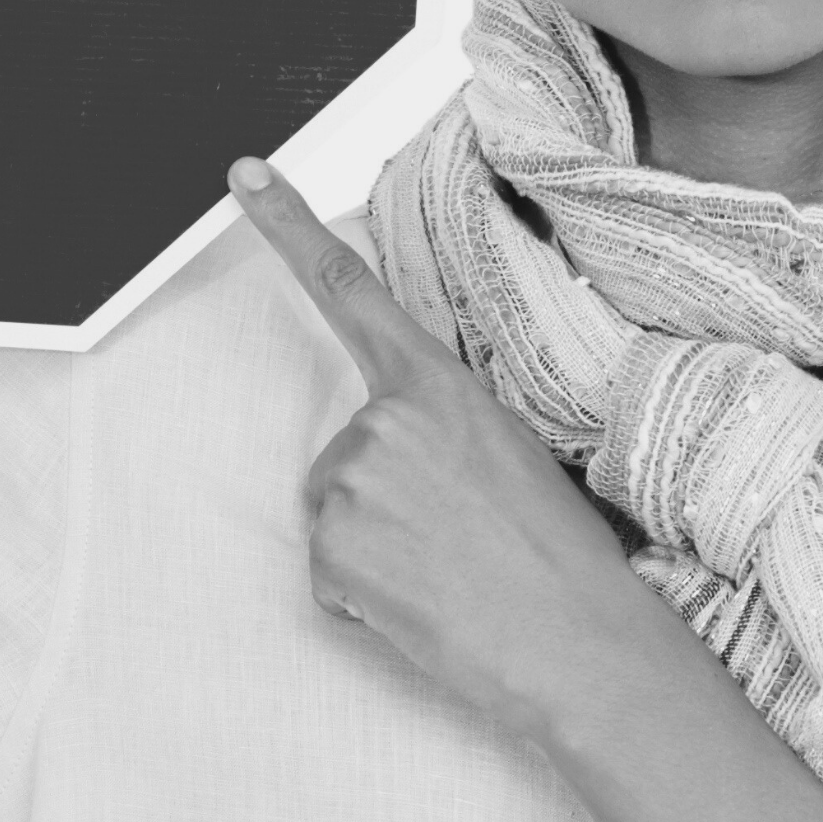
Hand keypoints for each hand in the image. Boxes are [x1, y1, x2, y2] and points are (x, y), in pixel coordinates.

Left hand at [225, 160, 675, 744]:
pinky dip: (365, 600)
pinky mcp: (330, 549)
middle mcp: (382, 420)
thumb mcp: (512, 456)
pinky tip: (421, 606)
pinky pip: (330, 576)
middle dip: (382, 503)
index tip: (246, 177)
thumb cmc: (560, 559)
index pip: (351, 291)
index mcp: (438, 386)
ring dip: (376, 555)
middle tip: (455, 542)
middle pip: (343, 454)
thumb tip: (397, 454)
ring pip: (335, 517)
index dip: (290, 227)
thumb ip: (441, 430)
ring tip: (448, 575)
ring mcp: (350, 482)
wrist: (576, 644)